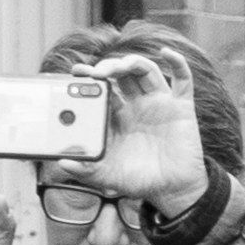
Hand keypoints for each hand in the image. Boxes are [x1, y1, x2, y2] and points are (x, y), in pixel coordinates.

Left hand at [92, 47, 209, 218]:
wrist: (172, 191)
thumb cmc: (139, 181)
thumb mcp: (108, 176)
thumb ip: (86, 169)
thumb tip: (62, 161)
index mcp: (117, 117)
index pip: (101, 89)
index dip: (89, 77)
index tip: (76, 73)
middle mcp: (137, 105)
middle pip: (121, 74)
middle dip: (107, 67)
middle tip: (95, 73)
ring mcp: (159, 103)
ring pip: (145, 70)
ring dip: (131, 62)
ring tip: (117, 67)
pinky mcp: (181, 107)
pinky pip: (183, 79)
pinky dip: (177, 62)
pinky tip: (167, 53)